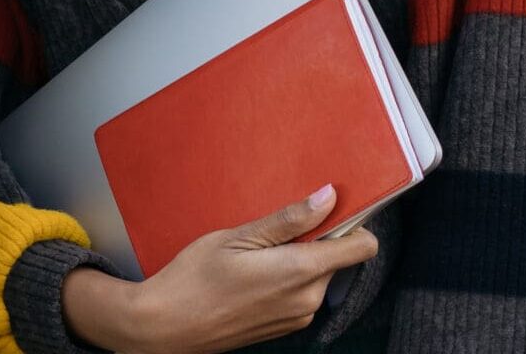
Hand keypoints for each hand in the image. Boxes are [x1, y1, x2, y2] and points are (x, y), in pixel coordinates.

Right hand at [62, 185, 379, 353]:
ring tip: (258, 252)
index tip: (333, 209)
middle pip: (338, 258)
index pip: (362, 247)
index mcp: (300, 272)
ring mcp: (297, 317)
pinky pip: (303, 293)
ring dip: (301, 259)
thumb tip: (328, 197)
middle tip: (276, 229)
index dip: (354, 223)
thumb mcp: (238, 237)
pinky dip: (289, 279)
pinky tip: (255, 273)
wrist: (164, 327)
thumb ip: (289, 219)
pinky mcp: (285, 327)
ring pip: (319, 275)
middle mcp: (307, 299)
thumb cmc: (193, 279)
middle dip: (317, 239)